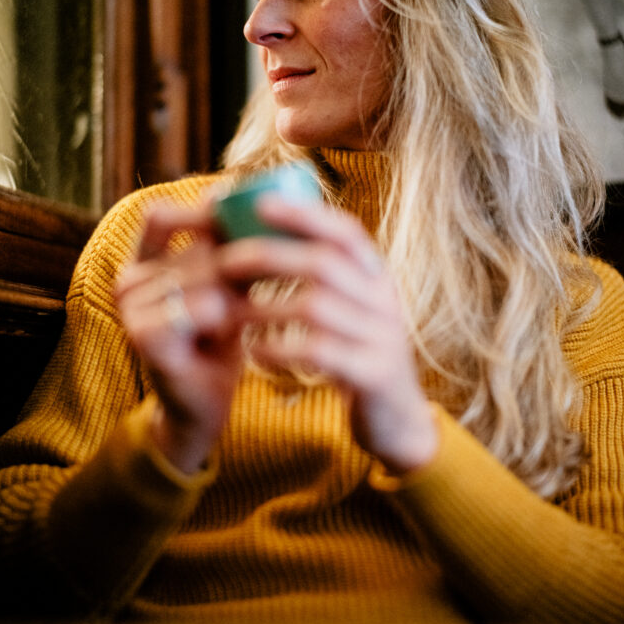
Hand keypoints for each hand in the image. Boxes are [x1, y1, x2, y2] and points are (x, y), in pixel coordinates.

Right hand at [114, 195, 247, 473]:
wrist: (201, 406)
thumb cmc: (216, 343)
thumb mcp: (227, 288)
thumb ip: (234, 250)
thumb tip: (274, 203)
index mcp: (141, 265)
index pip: (159, 217)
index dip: (199, 210)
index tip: (243, 212)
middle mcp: (127, 281)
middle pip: (197, 248)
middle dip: (242, 262)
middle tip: (268, 280)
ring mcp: (131, 308)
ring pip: (205, 275)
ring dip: (237, 294)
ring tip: (244, 315)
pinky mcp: (144, 336)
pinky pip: (202, 305)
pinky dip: (226, 315)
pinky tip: (230, 332)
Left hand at [217, 195, 437, 472]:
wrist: (398, 420)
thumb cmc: (357, 354)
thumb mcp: (352, 308)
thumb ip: (323, 275)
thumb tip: (269, 229)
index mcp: (377, 277)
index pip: (345, 232)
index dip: (304, 214)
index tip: (259, 203)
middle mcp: (385, 300)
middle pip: (324, 264)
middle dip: (269, 256)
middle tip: (224, 261)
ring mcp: (383, 337)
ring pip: (316, 307)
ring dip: (265, 306)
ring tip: (230, 311)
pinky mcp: (373, 375)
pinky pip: (319, 353)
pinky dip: (280, 349)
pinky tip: (254, 352)